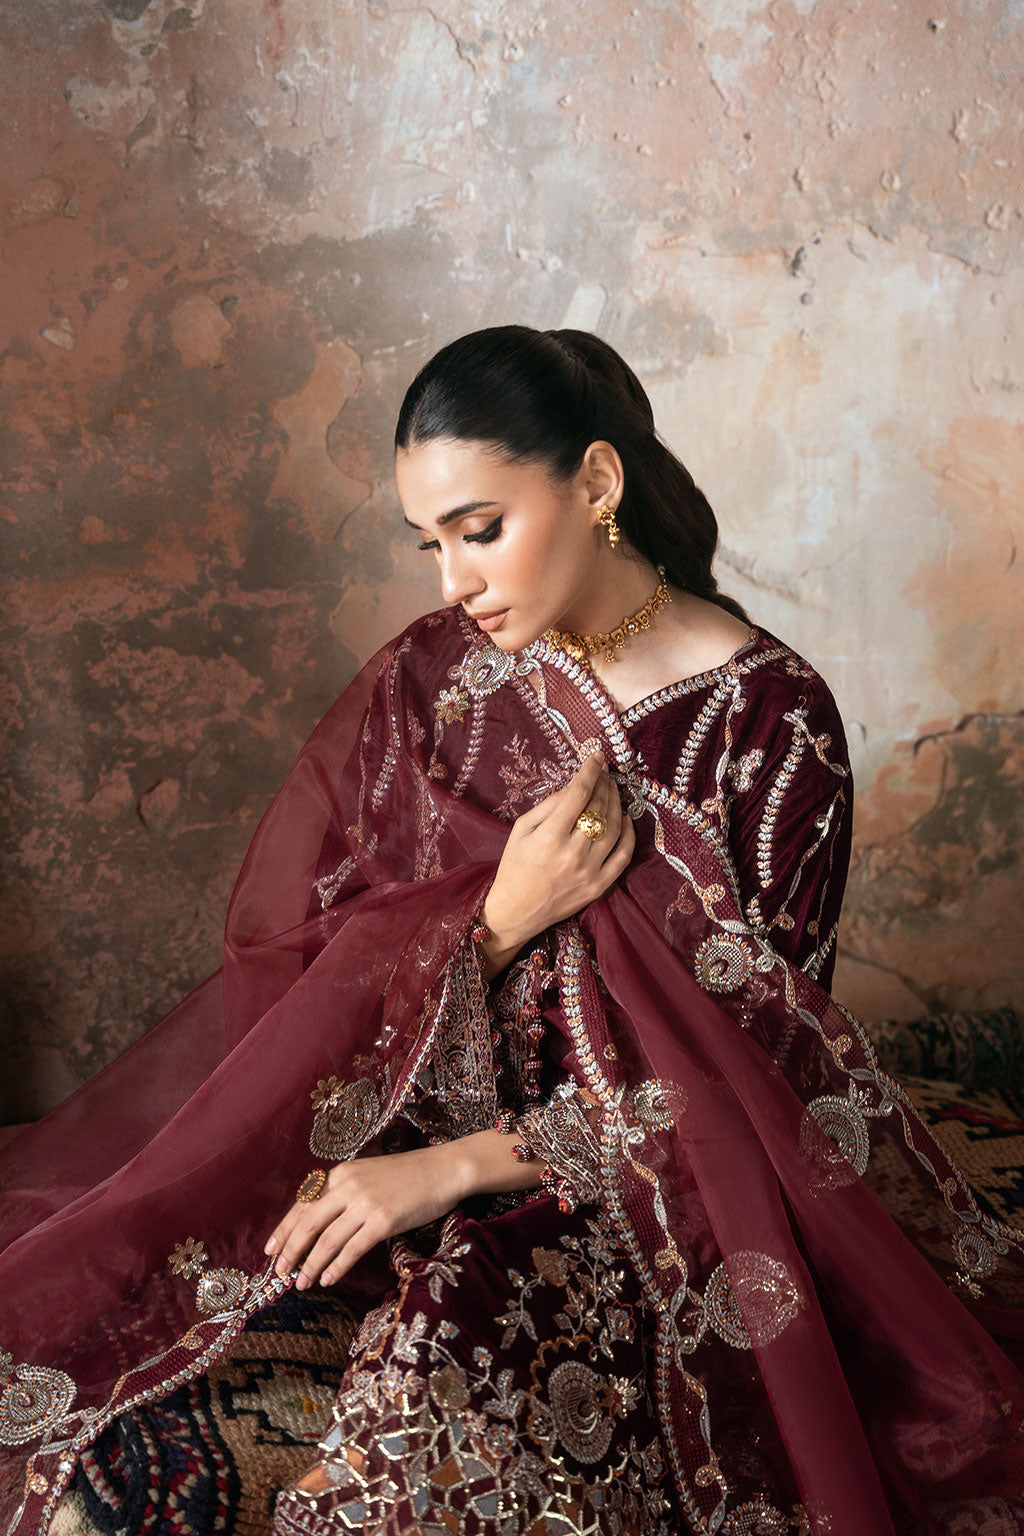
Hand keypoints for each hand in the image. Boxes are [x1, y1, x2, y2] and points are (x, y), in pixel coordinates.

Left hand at [266, 1145, 469, 1288]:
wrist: (443, 1170)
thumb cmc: (407, 1176)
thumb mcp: (367, 1176)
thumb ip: (343, 1193)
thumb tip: (318, 1224)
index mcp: (341, 1173)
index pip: (302, 1204)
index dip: (284, 1229)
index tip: (270, 1251)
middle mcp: (348, 1186)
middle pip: (308, 1223)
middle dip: (291, 1250)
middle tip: (280, 1273)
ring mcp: (366, 1203)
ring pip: (327, 1240)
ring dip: (312, 1265)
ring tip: (302, 1284)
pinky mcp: (383, 1221)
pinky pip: (352, 1249)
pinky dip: (337, 1266)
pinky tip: (329, 1279)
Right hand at [481, 754, 634, 965]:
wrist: (516, 912)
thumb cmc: (514, 867)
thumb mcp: (520, 830)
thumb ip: (548, 806)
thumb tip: (574, 786)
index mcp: (549, 837)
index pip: (578, 795)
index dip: (590, 772)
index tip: (595, 758)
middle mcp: (572, 853)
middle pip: (598, 808)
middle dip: (604, 784)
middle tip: (604, 772)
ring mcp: (589, 872)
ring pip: (614, 828)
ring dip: (617, 804)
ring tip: (613, 790)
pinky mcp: (599, 886)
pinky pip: (623, 856)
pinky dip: (628, 835)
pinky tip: (624, 819)